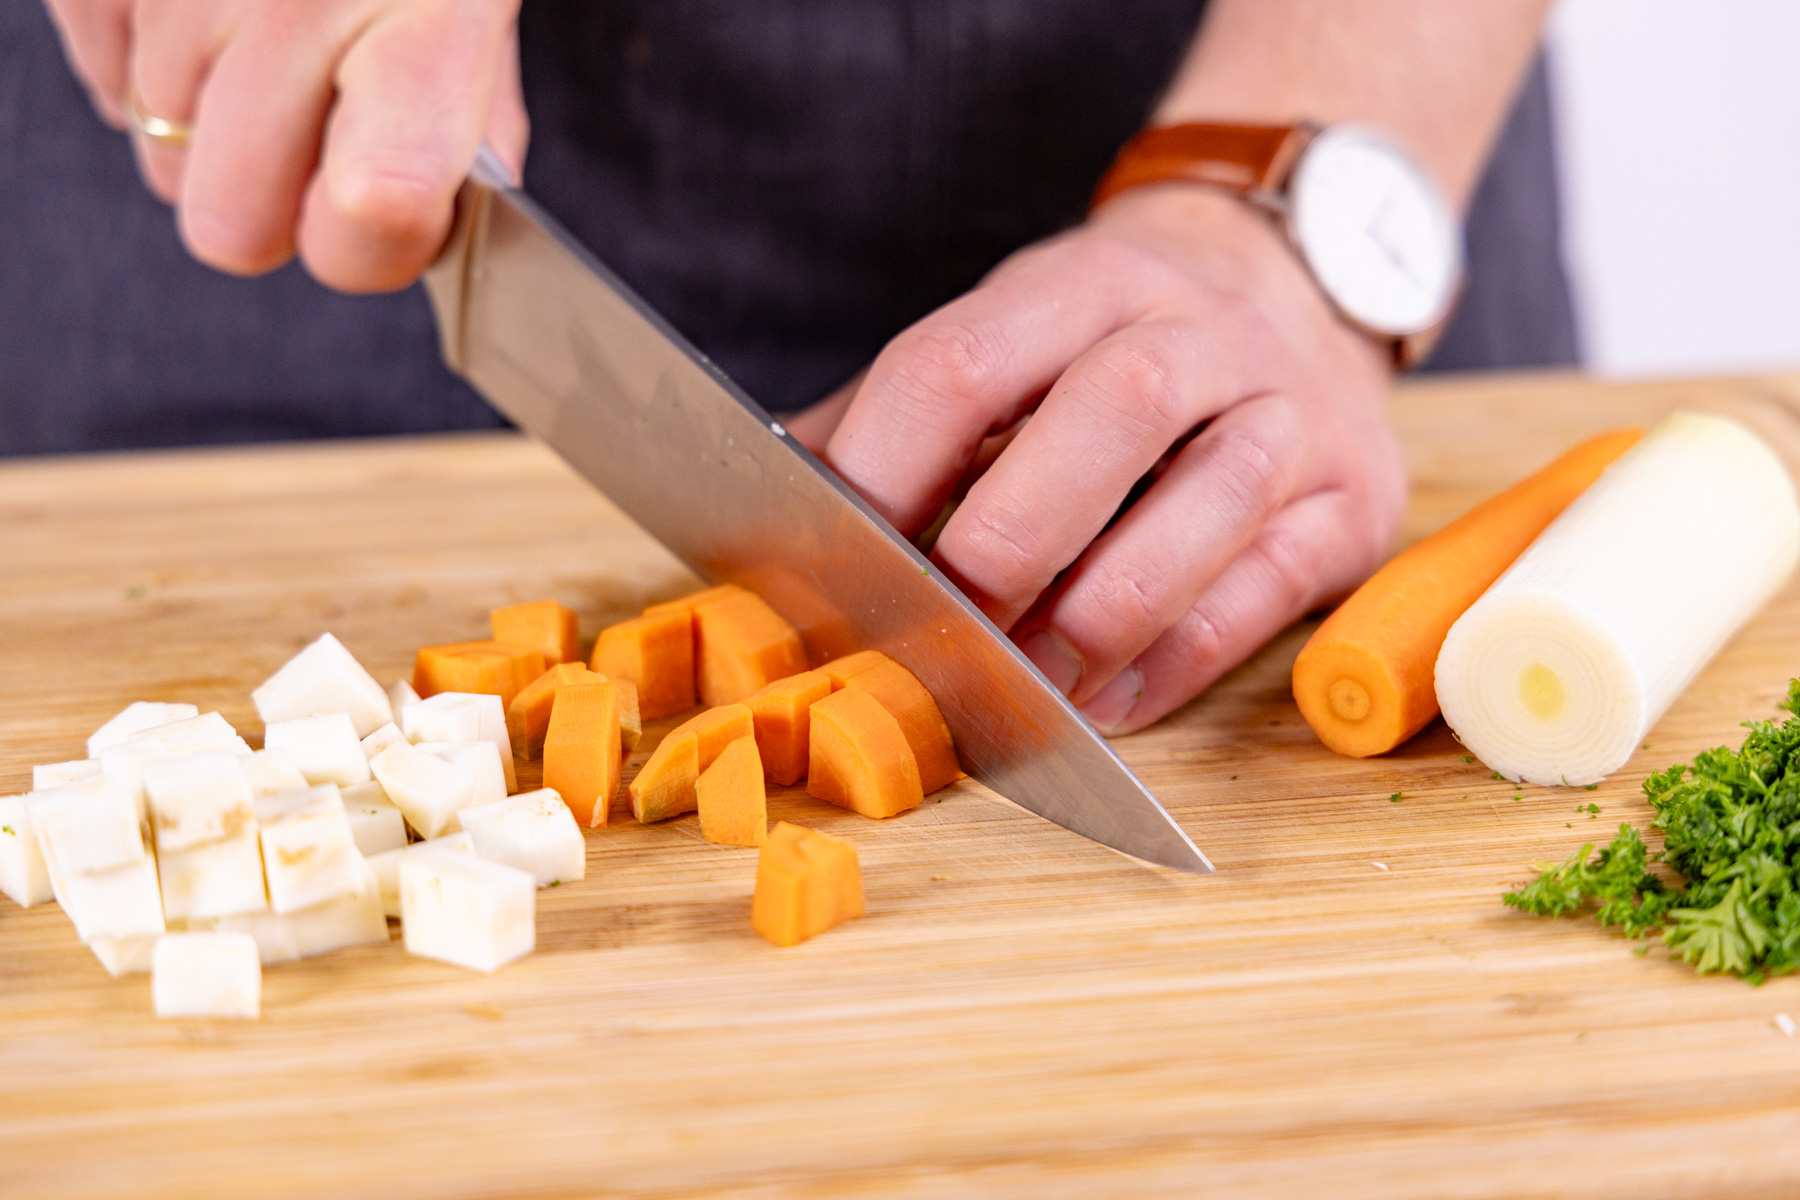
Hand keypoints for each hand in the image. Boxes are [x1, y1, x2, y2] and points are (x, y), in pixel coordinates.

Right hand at [42, 0, 526, 291]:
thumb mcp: (477, 3)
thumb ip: (472, 125)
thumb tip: (424, 234)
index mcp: (420, 26)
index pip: (373, 216)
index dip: (366, 247)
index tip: (370, 212)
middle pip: (228, 227)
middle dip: (267, 204)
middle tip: (308, 130)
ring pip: (157, 155)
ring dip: (209, 121)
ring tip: (264, 30)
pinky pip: (102, 81)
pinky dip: (147, 62)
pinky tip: (207, 4)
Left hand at [796, 187, 1406, 733]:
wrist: (1294, 286)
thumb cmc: (1106, 346)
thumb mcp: (1003, 340)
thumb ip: (891, 420)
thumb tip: (759, 511)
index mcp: (1079, 283)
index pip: (962, 361)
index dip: (884, 468)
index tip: (828, 564)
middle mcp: (1197, 329)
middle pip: (1108, 415)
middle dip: (1006, 545)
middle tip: (937, 635)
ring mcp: (1289, 411)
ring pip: (1205, 504)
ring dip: (1097, 618)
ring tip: (1021, 692)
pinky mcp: (1352, 500)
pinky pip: (1265, 591)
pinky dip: (1174, 662)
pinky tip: (1103, 704)